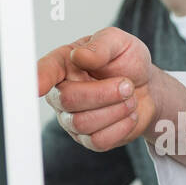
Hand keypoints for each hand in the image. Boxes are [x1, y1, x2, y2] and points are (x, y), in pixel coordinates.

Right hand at [38, 28, 156, 151]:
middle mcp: (61, 93)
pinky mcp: (88, 139)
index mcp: (63, 65)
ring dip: (116, 110)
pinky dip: (121, 127)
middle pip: (68, 100)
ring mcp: (71, 119)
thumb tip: (79, 55)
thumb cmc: (126, 62)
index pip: (46, 71)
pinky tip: (128, 114)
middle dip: (104, 93)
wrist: (147, 87)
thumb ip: (101, 45)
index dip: (40, 78)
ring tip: (130, 97)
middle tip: (127, 84)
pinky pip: (98, 141)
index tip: (38, 85)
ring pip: (83, 123)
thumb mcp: (119, 43)